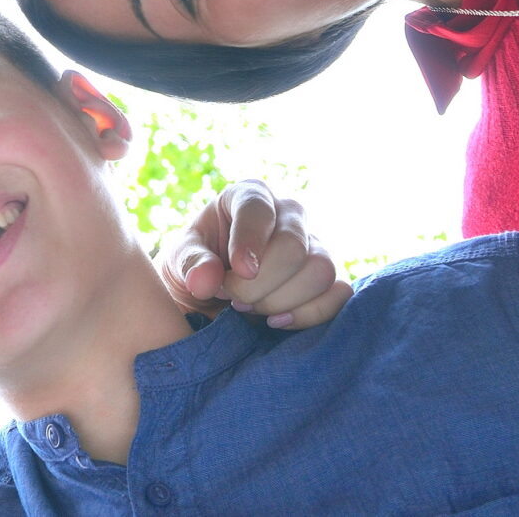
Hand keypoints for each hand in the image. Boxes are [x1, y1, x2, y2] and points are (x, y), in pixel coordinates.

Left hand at [159, 180, 350, 330]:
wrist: (211, 299)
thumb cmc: (196, 267)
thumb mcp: (179, 261)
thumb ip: (190, 264)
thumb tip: (206, 279)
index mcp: (249, 196)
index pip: (258, 208)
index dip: (249, 240)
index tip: (238, 271)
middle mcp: (288, 214)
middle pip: (293, 246)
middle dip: (261, 283)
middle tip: (234, 299)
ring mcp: (313, 245)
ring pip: (320, 270)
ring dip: (282, 300)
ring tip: (250, 309)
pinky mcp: (329, 279)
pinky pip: (339, 295)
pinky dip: (309, 314)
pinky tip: (276, 323)